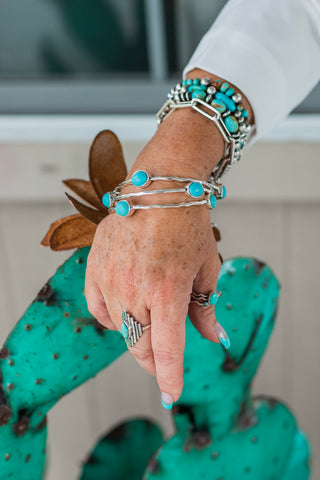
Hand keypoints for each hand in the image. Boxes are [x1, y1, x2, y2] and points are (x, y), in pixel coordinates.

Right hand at [85, 192, 221, 403]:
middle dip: (153, 360)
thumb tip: (212, 338)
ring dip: (136, 334)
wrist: (156, 188)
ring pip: (119, 330)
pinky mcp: (94, 269)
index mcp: (168, 291)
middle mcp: (135, 289)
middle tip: (162, 361)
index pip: (166, 348)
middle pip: (140, 345)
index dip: (169, 376)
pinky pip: (98, 310)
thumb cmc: (187, 224)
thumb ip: (206, 307)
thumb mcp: (206, 266)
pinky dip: (112, 317)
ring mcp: (110, 280)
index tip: (170, 394)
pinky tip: (125, 308)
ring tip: (149, 318)